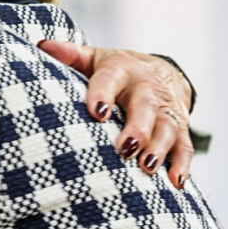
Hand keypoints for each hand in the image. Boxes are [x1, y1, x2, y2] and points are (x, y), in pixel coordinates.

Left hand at [37, 41, 193, 188]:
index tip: (96, 113)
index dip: (102, 94)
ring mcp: (166, 108)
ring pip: (168, 127)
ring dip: (159, 148)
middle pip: (145, 106)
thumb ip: (70, 55)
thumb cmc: (117, 71)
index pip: (110, 79)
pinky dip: (182, 164)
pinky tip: (176, 182)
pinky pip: (184, 145)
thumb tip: (42, 46)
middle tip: (125, 149)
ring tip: (146, 167)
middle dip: (137, 128)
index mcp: (121, 70)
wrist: (162, 71)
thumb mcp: (94, 58)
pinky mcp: (181, 126)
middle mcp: (147, 88)